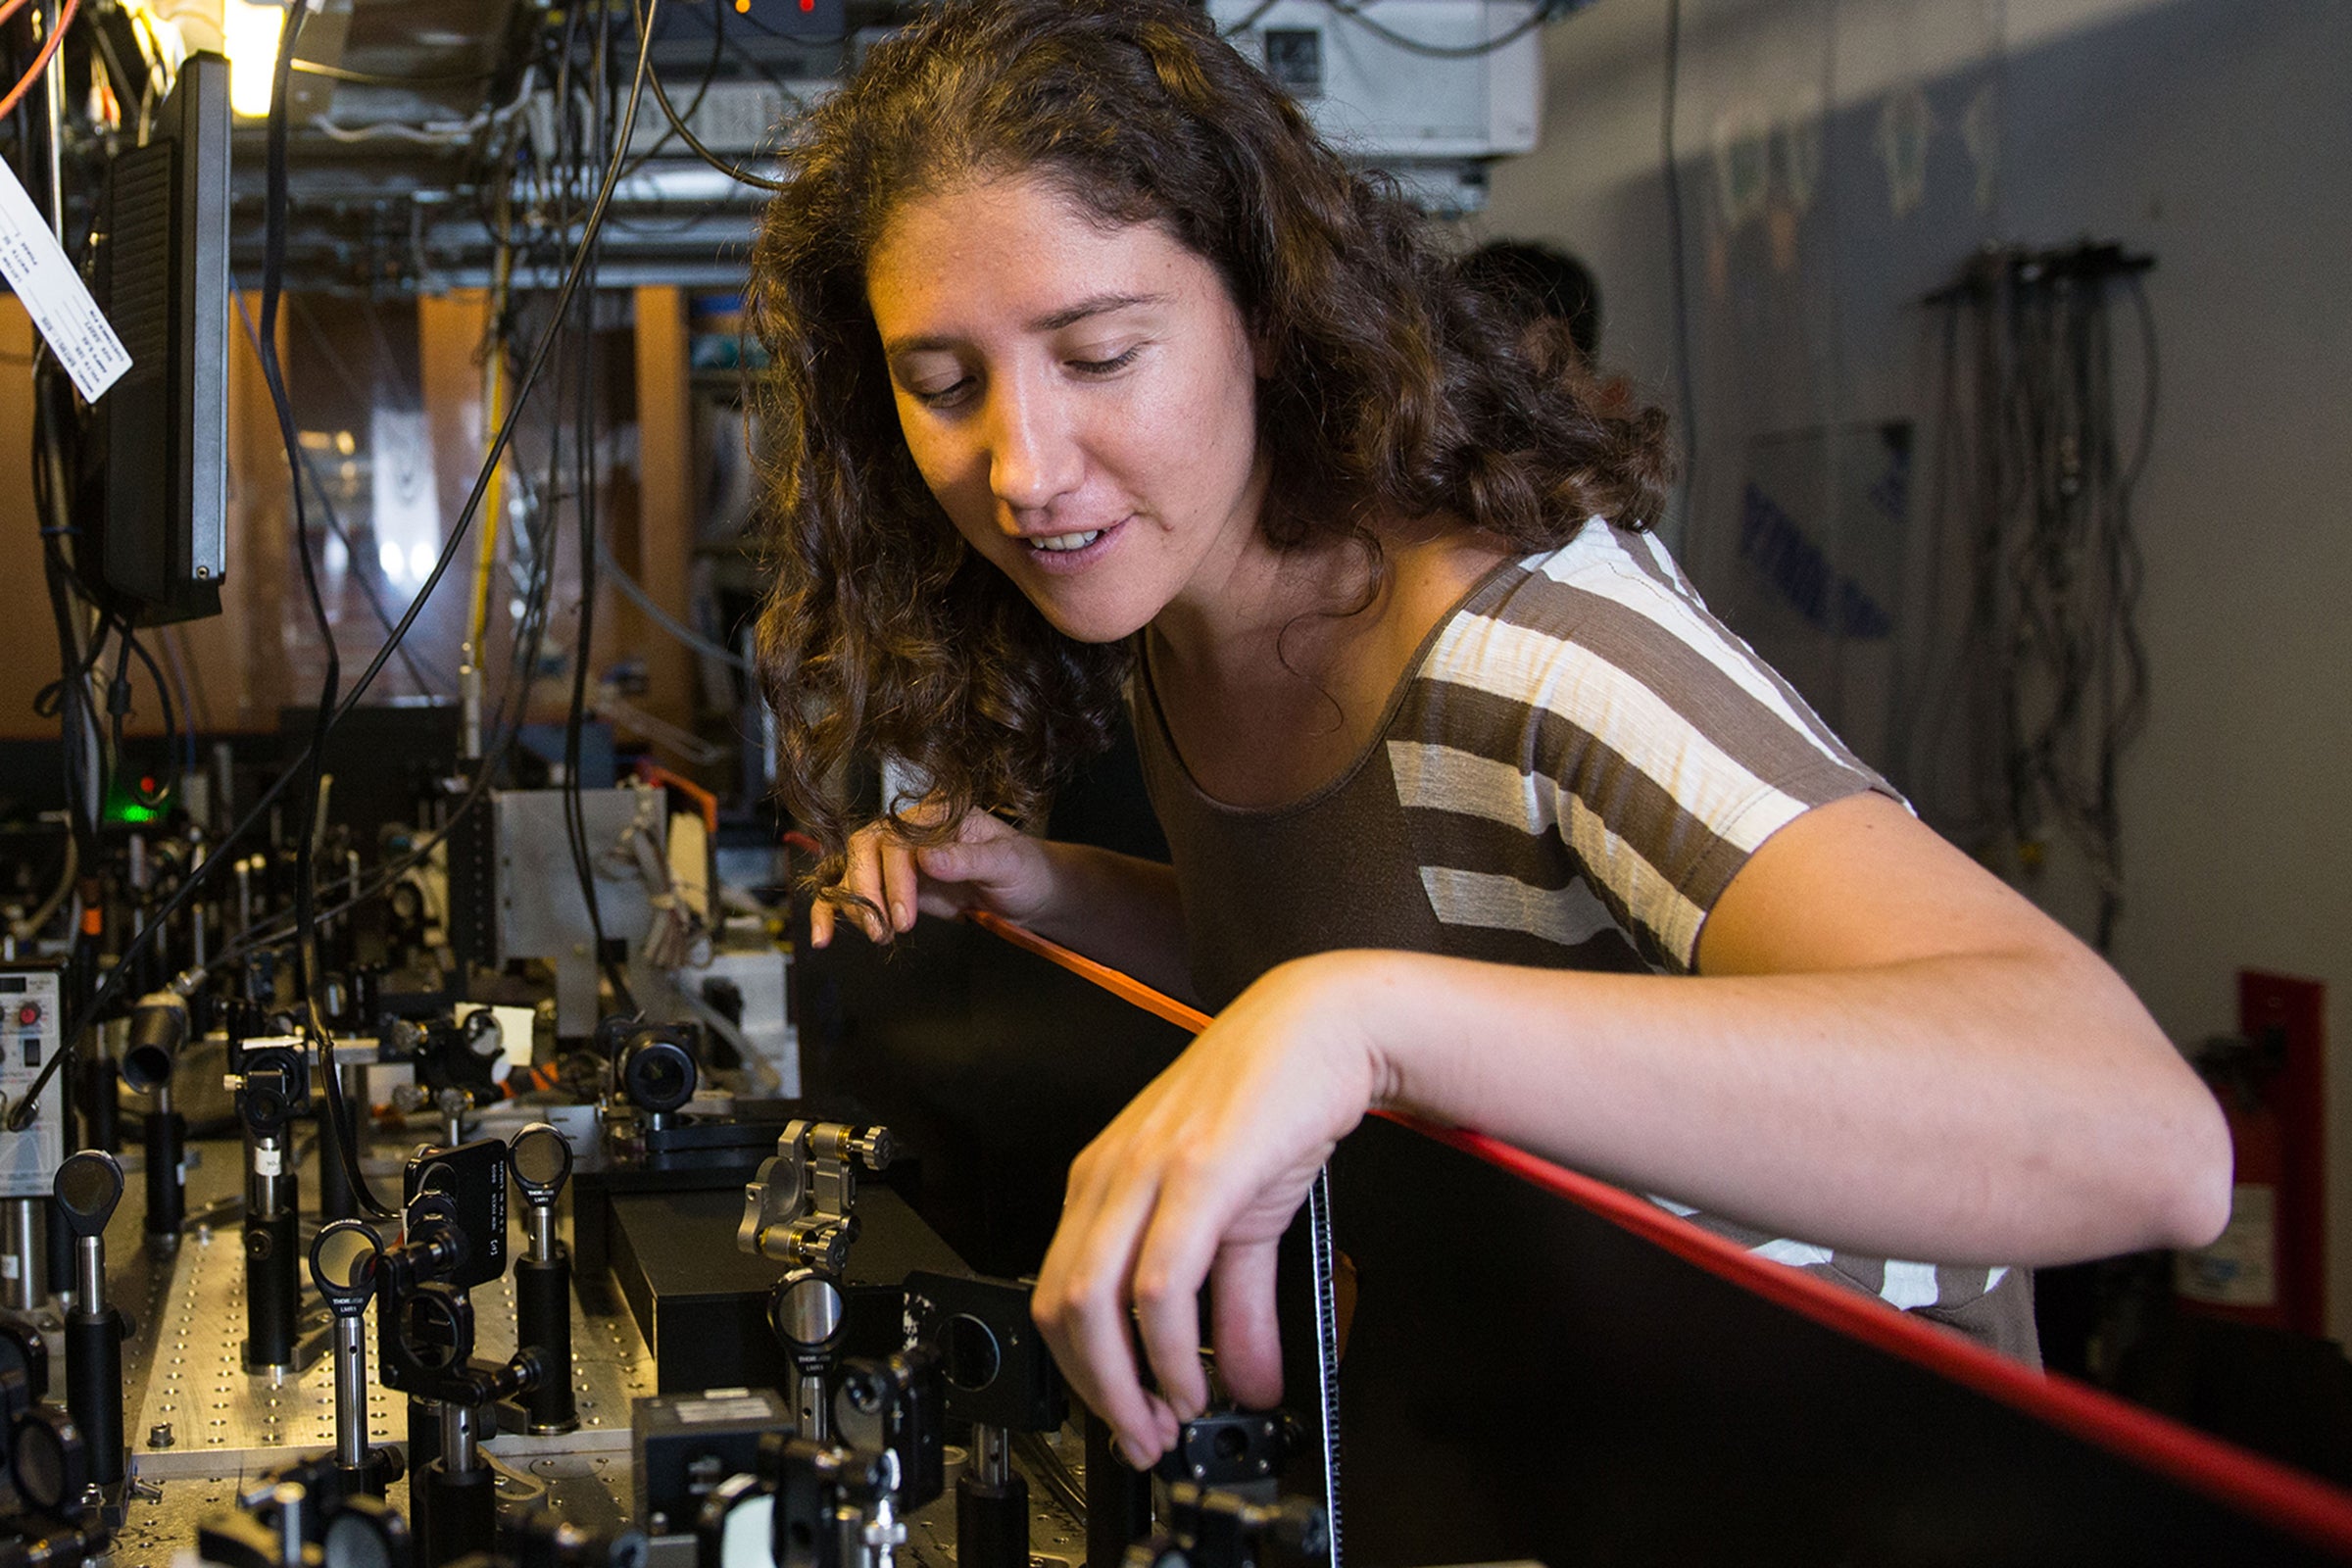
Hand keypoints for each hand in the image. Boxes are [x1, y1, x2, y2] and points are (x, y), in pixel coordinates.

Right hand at [809, 808, 1058, 946]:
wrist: (1026, 893)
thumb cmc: (1022, 870)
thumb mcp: (1006, 862)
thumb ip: (968, 859)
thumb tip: (928, 858)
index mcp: (939, 812)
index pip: (899, 837)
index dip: (895, 876)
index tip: (904, 915)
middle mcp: (910, 828)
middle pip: (866, 849)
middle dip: (867, 892)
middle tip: (882, 930)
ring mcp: (896, 857)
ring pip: (853, 871)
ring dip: (855, 906)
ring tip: (877, 936)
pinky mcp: (889, 885)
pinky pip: (852, 893)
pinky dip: (832, 913)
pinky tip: (822, 937)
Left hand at [1030, 953, 1380, 1467]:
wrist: (1321, 1028)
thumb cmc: (1271, 1102)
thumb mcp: (1244, 1218)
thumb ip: (1237, 1305)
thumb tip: (1246, 1381)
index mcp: (1102, 1181)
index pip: (1057, 1294)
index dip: (1082, 1372)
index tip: (1124, 1418)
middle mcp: (1109, 1174)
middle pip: (1060, 1309)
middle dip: (1096, 1393)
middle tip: (1141, 1436)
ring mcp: (1146, 1171)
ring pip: (1092, 1302)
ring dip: (1126, 1383)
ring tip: (1171, 1418)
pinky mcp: (1198, 1172)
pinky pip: (1161, 1282)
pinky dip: (1170, 1348)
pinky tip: (1198, 1377)